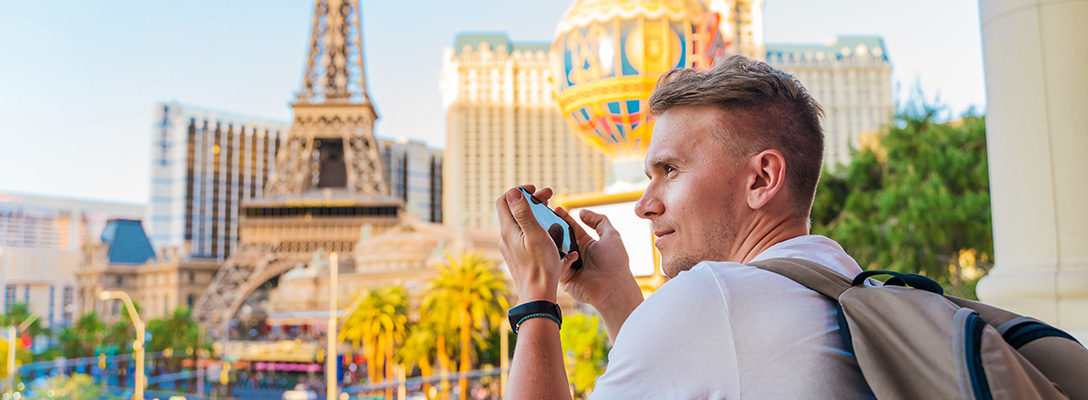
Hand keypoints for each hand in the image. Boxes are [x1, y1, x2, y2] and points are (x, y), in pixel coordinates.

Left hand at [496, 185, 579, 302]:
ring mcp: (511, 249)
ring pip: (521, 224)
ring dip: (535, 215)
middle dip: (531, 200)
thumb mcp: (535, 235)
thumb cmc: (540, 266)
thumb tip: (513, 192)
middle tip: (549, 197)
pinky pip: (525, 237)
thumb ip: (523, 213)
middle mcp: (506, 238)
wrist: (538, 296)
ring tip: (553, 215)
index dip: (518, 190)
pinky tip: (551, 234)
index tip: (536, 191)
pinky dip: (536, 229)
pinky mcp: (519, 258)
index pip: (504, 200)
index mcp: (508, 230)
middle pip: (514, 211)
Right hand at [553, 207, 641, 314]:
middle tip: (544, 219)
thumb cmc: (615, 262)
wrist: (613, 287)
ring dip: (553, 243)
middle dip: (553, 229)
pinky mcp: (564, 278)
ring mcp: (569, 266)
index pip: (571, 227)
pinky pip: (557, 265)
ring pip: (555, 251)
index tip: (555, 208)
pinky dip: (562, 260)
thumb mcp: (611, 235)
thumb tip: (581, 212)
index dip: (563, 217)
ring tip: (550, 234)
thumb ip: (598, 220)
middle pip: (560, 238)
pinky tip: (571, 256)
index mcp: (586, 243)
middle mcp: (576, 254)